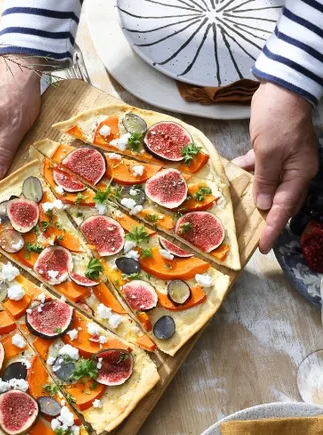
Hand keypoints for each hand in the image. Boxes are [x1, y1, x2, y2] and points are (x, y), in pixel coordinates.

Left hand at [233, 81, 318, 252]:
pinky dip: (248, 173)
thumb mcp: (269, 152)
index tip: (263, 248)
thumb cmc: (278, 119)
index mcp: (299, 174)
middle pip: (279, 201)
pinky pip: (260, 169)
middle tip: (250, 236)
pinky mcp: (272, 150)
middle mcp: (295, 171)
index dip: (273, 229)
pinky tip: (233, 175)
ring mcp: (284, 161)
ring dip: (254, 197)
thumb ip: (265, 179)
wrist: (282, 89)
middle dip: (265, 219)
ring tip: (238, 212)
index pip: (284, 209)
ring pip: (269, 187)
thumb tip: (262, 205)